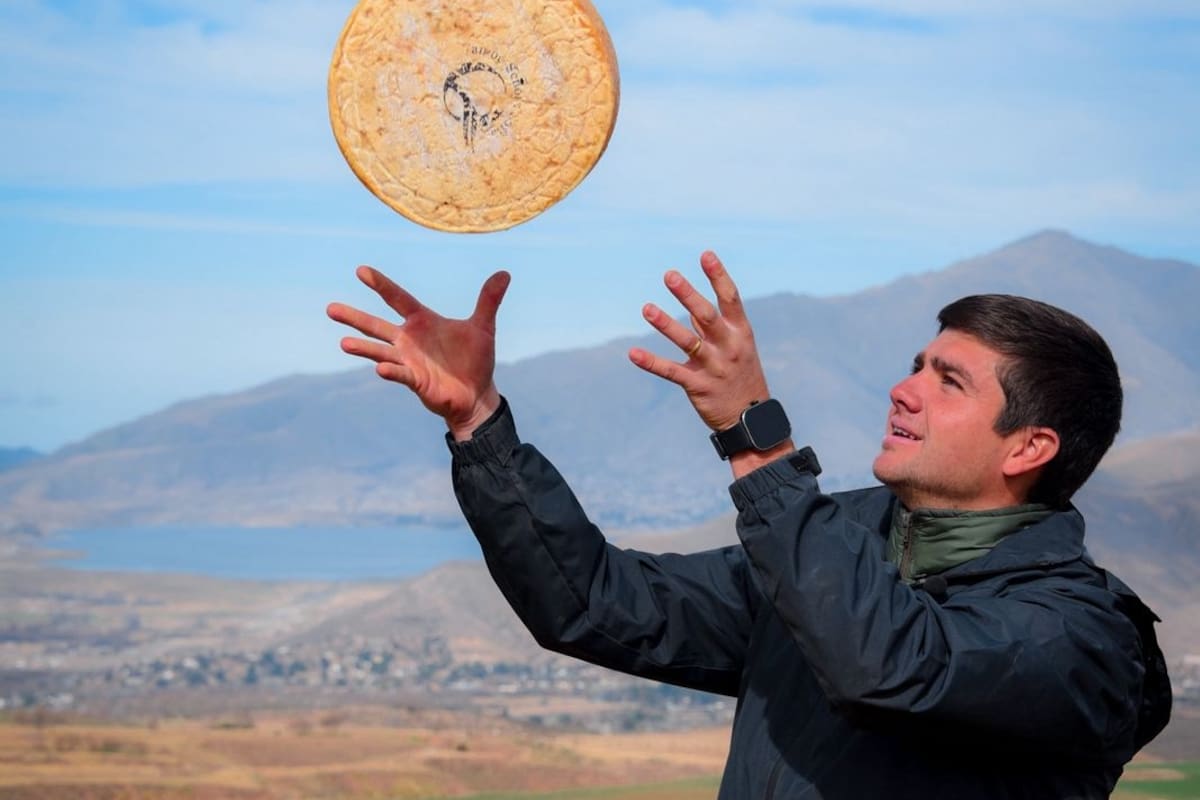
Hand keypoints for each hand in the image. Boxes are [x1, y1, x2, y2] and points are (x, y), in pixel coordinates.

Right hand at [326, 266, 509, 439]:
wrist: (477, 393)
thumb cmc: (475, 360)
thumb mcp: (483, 327)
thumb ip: (488, 301)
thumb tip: (504, 274)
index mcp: (422, 321)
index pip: (398, 298)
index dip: (381, 285)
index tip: (361, 270)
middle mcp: (409, 340)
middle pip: (377, 325)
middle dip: (355, 317)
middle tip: (330, 308)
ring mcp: (409, 361)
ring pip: (380, 351)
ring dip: (363, 347)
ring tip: (343, 342)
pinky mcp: (415, 381)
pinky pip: (400, 374)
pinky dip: (391, 371)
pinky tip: (380, 368)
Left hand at [629, 251, 772, 432]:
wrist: (750, 419)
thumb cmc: (741, 376)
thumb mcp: (736, 347)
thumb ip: (714, 327)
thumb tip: (693, 304)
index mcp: (741, 333)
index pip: (730, 299)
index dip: (718, 276)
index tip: (705, 255)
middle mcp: (729, 347)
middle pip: (707, 316)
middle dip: (688, 295)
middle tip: (669, 275)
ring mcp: (714, 367)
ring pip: (688, 342)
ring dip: (666, 324)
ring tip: (646, 308)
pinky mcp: (698, 386)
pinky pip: (672, 372)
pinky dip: (652, 363)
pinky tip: (633, 354)